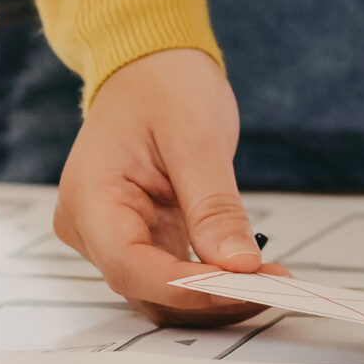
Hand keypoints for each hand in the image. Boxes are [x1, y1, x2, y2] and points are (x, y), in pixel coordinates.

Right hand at [54, 48, 279, 324]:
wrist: (152, 68)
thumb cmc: (162, 86)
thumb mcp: (196, 138)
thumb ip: (214, 206)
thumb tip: (239, 263)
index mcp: (89, 196)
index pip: (130, 265)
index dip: (186, 287)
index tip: (241, 288)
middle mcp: (92, 226)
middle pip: (146, 286)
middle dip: (210, 294)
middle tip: (274, 285)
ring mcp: (115, 235)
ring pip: (162, 290)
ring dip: (216, 293)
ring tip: (271, 279)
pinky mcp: (144, 238)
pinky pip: (174, 274)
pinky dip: (213, 279)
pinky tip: (252, 273)